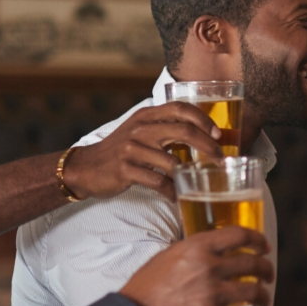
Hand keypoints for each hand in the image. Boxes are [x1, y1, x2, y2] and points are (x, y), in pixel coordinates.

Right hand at [64, 102, 222, 199]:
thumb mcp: (141, 131)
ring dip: (189, 176)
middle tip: (220, 159)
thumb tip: (202, 136)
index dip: (203, 119)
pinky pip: (158, 182)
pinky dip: (172, 192)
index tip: (219, 135)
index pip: (181, 108)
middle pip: (183, 131)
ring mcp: (132, 148)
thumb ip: (165, 129)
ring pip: (173, 162)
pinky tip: (177, 197)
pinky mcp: (125, 169)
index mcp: (147, 115)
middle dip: (208, 146)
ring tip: (200, 184)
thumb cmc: (121, 151)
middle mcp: (140, 128)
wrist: (85, 167)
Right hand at [118, 226, 272, 305]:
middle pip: (252, 263)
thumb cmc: (147, 285)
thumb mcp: (169, 255)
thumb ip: (194, 250)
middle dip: (266, 270)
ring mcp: (211, 292)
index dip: (257, 239)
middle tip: (268, 275)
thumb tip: (215, 250)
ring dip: (262, 296)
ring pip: (253, 291)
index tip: (264, 246)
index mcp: (197, 246)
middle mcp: (209, 266)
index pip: (239, 234)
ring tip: (262, 299)